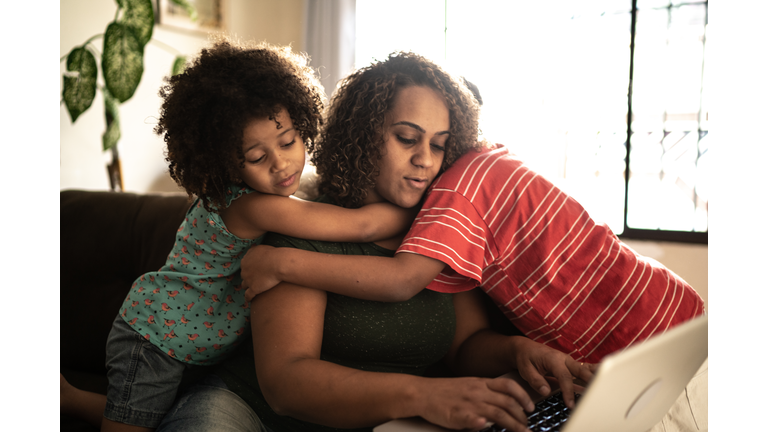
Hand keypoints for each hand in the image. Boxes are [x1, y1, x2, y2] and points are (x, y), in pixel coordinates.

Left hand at [241, 244, 280, 300]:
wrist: (278, 263)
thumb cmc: (273, 254)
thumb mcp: (260, 248)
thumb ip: (254, 250)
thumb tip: (253, 250)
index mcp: (245, 260)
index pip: (244, 266)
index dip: (249, 269)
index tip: (254, 271)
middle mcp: (244, 270)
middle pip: (244, 275)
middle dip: (248, 277)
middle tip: (256, 279)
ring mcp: (248, 280)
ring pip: (244, 285)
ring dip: (248, 287)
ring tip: (252, 289)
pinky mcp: (253, 289)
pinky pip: (248, 296)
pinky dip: (248, 298)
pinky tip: (249, 300)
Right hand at [417, 376, 534, 431]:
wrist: (422, 393)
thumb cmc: (444, 392)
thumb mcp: (468, 387)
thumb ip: (484, 394)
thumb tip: (502, 404)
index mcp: (480, 383)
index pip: (508, 386)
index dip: (523, 396)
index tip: (531, 407)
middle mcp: (477, 392)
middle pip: (507, 402)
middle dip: (521, 416)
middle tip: (527, 426)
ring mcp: (468, 403)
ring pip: (497, 413)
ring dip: (512, 424)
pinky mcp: (457, 415)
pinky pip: (471, 418)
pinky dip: (480, 423)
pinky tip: (485, 426)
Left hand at [509, 337, 596, 408]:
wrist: (525, 348)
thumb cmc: (525, 358)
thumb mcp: (526, 370)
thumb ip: (536, 380)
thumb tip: (546, 391)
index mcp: (553, 359)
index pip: (564, 377)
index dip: (568, 391)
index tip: (570, 404)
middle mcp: (564, 358)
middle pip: (581, 370)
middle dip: (590, 381)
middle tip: (597, 394)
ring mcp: (568, 361)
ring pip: (585, 368)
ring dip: (595, 376)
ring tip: (606, 385)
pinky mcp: (570, 365)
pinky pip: (584, 368)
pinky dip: (593, 372)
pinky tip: (602, 378)